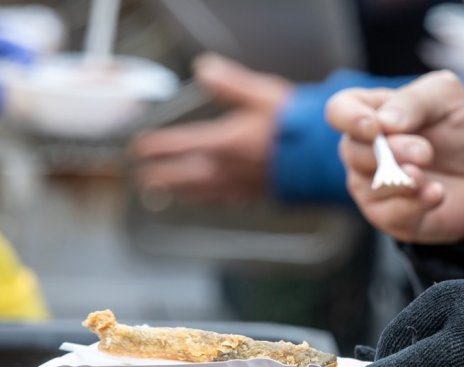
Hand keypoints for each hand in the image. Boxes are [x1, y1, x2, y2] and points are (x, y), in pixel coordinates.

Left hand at [130, 53, 293, 202]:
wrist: (323, 158)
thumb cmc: (296, 126)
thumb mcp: (261, 95)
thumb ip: (230, 84)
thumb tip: (203, 69)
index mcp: (224, 143)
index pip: (181, 145)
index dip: (157, 146)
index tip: (140, 148)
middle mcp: (228, 168)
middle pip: (184, 175)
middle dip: (162, 176)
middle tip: (144, 179)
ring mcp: (242, 185)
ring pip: (202, 192)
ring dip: (181, 192)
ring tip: (166, 195)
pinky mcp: (258, 194)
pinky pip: (226, 199)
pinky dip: (212, 199)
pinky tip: (212, 199)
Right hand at [325, 70, 463, 244]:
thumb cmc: (461, 130)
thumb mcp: (447, 97)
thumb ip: (414, 100)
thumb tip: (383, 122)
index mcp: (371, 112)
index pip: (339, 111)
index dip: (350, 119)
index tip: (376, 128)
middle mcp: (363, 150)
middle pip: (352, 151)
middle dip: (391, 152)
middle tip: (425, 152)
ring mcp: (372, 186)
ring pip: (369, 186)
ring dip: (403, 180)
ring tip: (428, 175)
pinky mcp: (389, 217)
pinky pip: (390, 214)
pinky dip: (415, 204)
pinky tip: (437, 193)